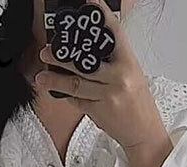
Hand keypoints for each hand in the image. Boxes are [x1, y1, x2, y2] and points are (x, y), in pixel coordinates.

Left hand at [35, 0, 173, 166]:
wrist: (144, 133)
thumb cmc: (139, 104)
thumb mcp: (133, 76)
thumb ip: (114, 63)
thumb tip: (90, 52)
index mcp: (129, 64)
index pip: (114, 35)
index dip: (101, 17)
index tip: (90, 4)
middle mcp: (119, 78)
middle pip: (85, 63)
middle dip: (63, 57)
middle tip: (48, 51)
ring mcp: (108, 96)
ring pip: (76, 84)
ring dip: (55, 79)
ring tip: (42, 75)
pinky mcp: (99, 112)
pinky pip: (78, 101)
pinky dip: (67, 96)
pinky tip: (57, 91)